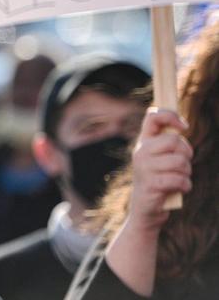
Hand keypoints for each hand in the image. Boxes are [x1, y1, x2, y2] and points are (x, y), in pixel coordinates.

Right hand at [126, 108, 191, 234]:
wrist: (145, 211)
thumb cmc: (158, 181)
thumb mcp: (159, 159)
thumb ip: (167, 143)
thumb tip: (181, 126)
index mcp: (143, 142)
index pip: (153, 117)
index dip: (170, 116)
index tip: (184, 126)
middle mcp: (140, 152)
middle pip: (173, 141)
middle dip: (187, 154)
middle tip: (183, 165)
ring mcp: (144, 168)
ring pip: (180, 162)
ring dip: (187, 173)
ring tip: (179, 179)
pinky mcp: (151, 185)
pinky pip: (179, 180)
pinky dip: (185, 186)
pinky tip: (178, 189)